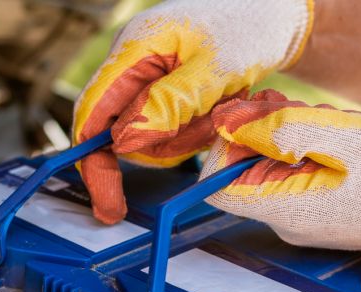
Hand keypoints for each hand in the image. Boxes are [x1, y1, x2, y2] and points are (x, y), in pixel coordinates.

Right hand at [72, 0, 312, 223]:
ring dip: (186, 137)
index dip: (94, 162)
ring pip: (148, 140)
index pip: (92, 112)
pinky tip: (215, 109)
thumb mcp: (215, 68)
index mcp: (132, 48)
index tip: (109, 204)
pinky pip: (166, 134)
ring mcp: (144, 82)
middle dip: (165, 143)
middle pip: (119, 133)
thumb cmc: (246, 29)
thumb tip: (123, 142)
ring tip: (218, 107)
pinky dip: (193, 132)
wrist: (269, 18)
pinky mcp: (162, 96)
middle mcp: (130, 66)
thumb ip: (170, 103)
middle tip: (207, 128)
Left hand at [201, 91, 360, 284]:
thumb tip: (233, 124)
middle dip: (268, 134)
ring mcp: (305, 220)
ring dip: (296, 139)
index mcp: (286, 208)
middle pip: (245, 170)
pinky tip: (346, 147)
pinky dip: (314, 153)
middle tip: (310, 118)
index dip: (227, 145)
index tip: (258, 121)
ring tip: (338, 133)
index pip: (217, 182)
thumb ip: (283, 131)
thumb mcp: (344, 139)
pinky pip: (300, 177)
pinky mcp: (323, 214)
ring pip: (274, 169)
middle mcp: (287, 221)